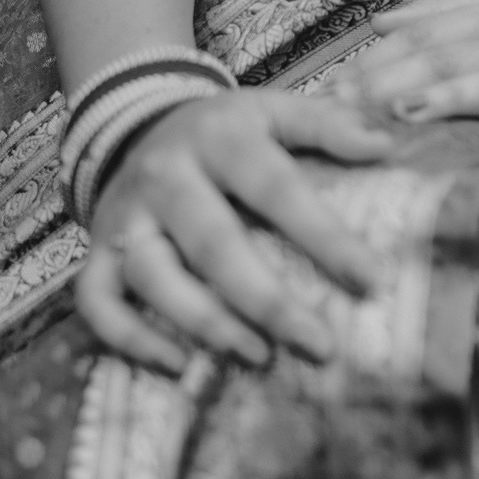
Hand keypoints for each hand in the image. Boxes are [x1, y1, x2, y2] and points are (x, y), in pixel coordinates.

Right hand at [75, 87, 397, 372]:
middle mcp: (166, 176)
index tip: (372, 280)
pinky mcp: (95, 252)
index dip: (324, 237)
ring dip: (205, 323)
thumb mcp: (275, 111)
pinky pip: (97, 303)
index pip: (277, 189)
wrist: (138, 124)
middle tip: (320, 345)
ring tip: (259, 357)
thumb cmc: (226, 132)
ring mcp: (125, 217)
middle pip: (215, 244)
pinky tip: (180, 366)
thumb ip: (327, 125)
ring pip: (154, 277)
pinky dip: (131, 339)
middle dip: (267, 300)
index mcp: (220, 137)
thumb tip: (383, 147)